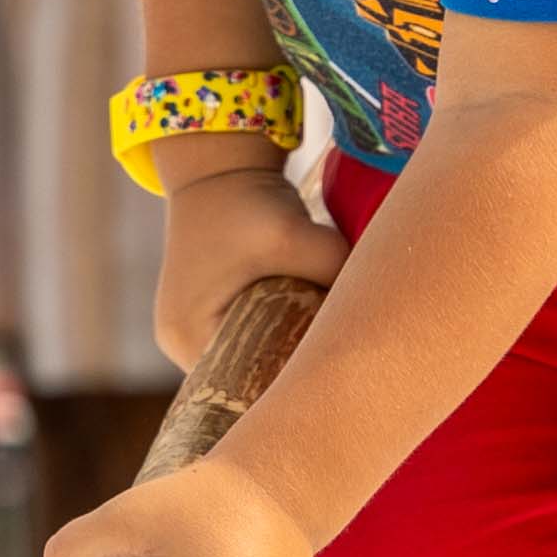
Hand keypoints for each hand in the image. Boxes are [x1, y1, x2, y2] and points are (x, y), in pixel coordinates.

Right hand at [152, 158, 340, 370]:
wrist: (219, 166)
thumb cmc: (245, 201)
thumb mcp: (291, 234)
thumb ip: (332, 269)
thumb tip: (374, 305)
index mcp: (188, 339)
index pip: (242, 390)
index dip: (287, 389)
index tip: (331, 378)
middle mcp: (181, 345)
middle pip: (244, 380)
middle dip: (289, 373)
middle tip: (338, 364)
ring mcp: (192, 332)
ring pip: (251, 360)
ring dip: (284, 351)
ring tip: (324, 340)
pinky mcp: (210, 315)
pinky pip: (250, 340)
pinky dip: (278, 334)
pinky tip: (308, 321)